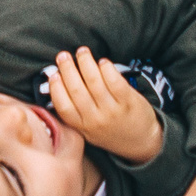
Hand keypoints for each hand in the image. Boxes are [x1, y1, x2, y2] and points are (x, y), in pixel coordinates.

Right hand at [46, 47, 162, 164]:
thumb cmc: (111, 132)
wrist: (142, 143)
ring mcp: (113, 111)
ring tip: (82, 52)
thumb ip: (75, 113)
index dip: (56, 89)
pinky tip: (103, 62)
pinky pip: (115, 82)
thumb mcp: (89, 131)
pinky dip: (107, 69)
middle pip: (77, 91)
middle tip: (63, 56)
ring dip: (86, 63)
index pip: (64, 107)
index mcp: (83, 127)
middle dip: (68, 70)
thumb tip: (57, 85)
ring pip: (95, 82)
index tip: (53, 74)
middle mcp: (96, 120)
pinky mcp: (129, 102)